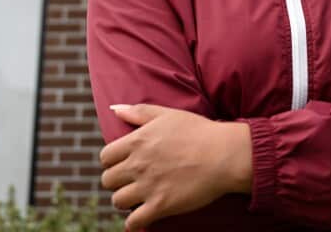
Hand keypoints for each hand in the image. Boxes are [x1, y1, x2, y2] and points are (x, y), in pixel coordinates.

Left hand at [99, 104, 251, 230]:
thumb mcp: (167, 114)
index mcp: (136, 142)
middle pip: (108, 180)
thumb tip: (115, 109)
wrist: (224, 154)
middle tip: (130, 182)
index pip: (105, 157)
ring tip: (137, 199)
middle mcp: (138, 164)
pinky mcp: (161, 205)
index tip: (122, 165)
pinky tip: (141, 218)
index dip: (112, 162)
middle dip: (117, 182)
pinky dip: (134, 222)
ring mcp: (148, 186)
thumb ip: (139, 111)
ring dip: (125, 201)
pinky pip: (134, 221)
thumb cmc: (199, 131)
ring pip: (118, 201)